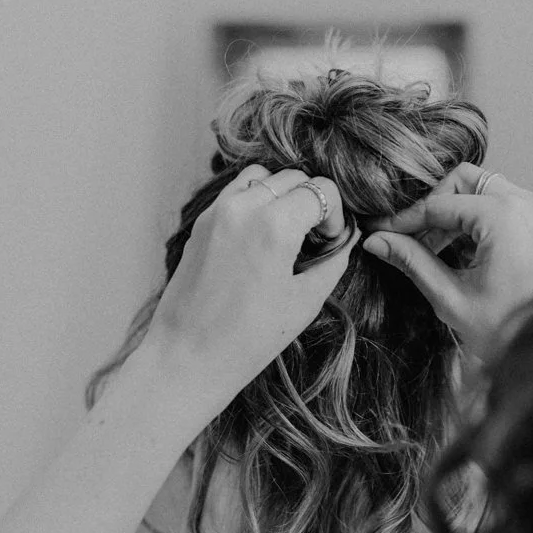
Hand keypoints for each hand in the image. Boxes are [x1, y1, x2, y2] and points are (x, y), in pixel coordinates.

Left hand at [142, 166, 352, 409]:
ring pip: (262, 176)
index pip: (321, 190)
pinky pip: (235, 191)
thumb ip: (332, 263)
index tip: (330, 241)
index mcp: (274, 226)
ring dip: (282, 194)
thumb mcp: (304, 302)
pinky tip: (260, 235)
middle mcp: (243, 207)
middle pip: (293, 177)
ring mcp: (217, 211)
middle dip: (312, 201)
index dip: (335, 214)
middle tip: (314, 238)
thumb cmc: (247, 339)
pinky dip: (255, 200)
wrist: (187, 356)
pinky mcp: (201, 222)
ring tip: (286, 230)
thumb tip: (344, 242)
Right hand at [361, 165, 532, 358]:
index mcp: (504, 217)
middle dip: (434, 207)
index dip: (404, 220)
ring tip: (434, 250)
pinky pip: (507, 204)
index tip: (381, 232)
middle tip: (411, 239)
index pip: (439, 205)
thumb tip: (376, 241)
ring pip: (486, 189)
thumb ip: (412, 262)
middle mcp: (528, 204)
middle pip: (464, 182)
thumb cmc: (507, 332)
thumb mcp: (450, 297)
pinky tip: (464, 251)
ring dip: (456, 213)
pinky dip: (480, 220)